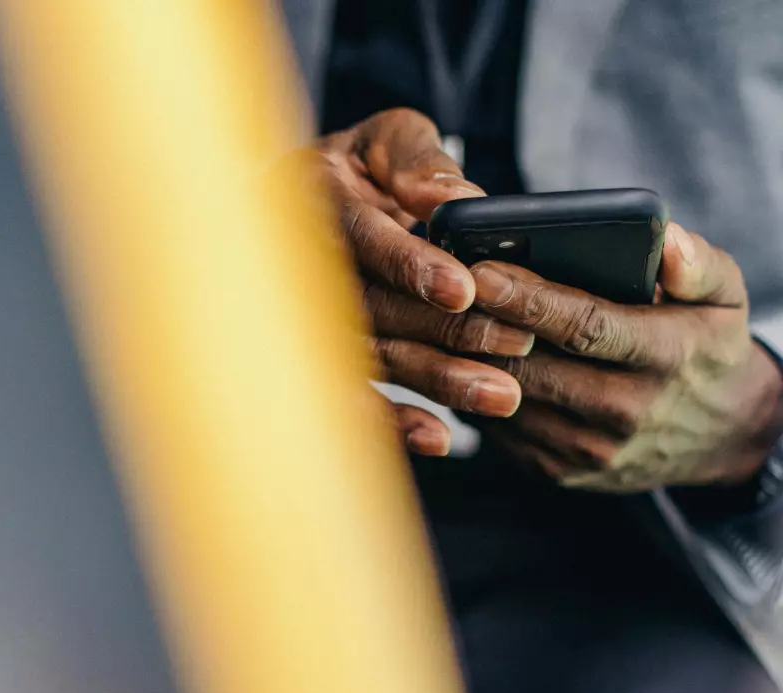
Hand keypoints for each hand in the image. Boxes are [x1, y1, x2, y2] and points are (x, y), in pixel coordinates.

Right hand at [313, 109, 531, 455]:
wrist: (294, 203)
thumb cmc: (354, 166)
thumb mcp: (384, 138)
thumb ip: (418, 160)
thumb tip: (458, 198)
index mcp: (314, 200)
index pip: (360, 238)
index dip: (408, 264)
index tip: (462, 290)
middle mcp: (301, 264)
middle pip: (372, 309)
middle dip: (443, 331)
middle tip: (513, 344)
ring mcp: (305, 316)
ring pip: (370, 356)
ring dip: (433, 380)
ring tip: (499, 395)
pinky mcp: (317, 355)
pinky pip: (352, 393)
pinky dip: (392, 422)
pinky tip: (439, 438)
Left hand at [471, 223, 782, 490]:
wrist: (720, 436)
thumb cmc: (707, 348)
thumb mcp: (725, 297)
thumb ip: (698, 265)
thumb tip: (668, 243)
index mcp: (665, 356)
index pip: (584, 326)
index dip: (528, 300)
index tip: (480, 273)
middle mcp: (625, 409)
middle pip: (532, 365)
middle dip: (481, 327)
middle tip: (440, 290)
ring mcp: (589, 448)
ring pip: (507, 399)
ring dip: (467, 361)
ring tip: (438, 319)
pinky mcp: (560, 471)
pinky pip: (500, 430)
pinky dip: (474, 394)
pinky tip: (456, 360)